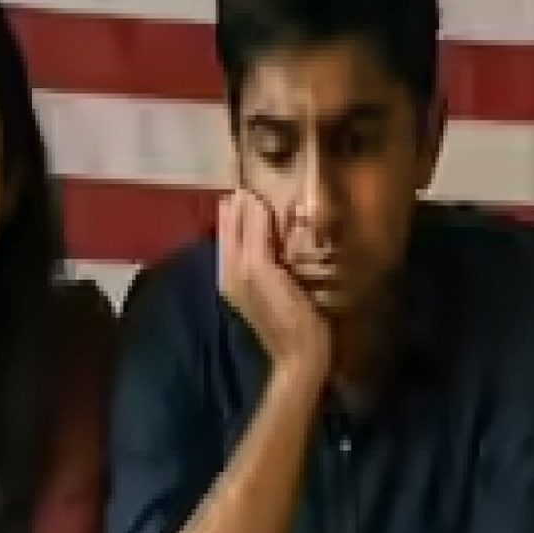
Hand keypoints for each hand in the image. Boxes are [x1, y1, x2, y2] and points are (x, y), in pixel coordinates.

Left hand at [218, 189, 332, 383]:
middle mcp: (234, 270)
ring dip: (255, 220)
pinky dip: (265, 236)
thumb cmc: (286, 313)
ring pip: (246, 239)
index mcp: (233, 263)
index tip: (255, 176)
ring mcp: (248, 281)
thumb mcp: (263, 269)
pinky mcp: (265, 289)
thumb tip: (249, 198)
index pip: (232, 219)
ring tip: (267, 200)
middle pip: (235, 228)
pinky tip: (276, 232)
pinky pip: (259, 252)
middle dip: (245, 207)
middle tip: (261, 182)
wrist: (300, 357)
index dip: (241, 199)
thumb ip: (254, 234)